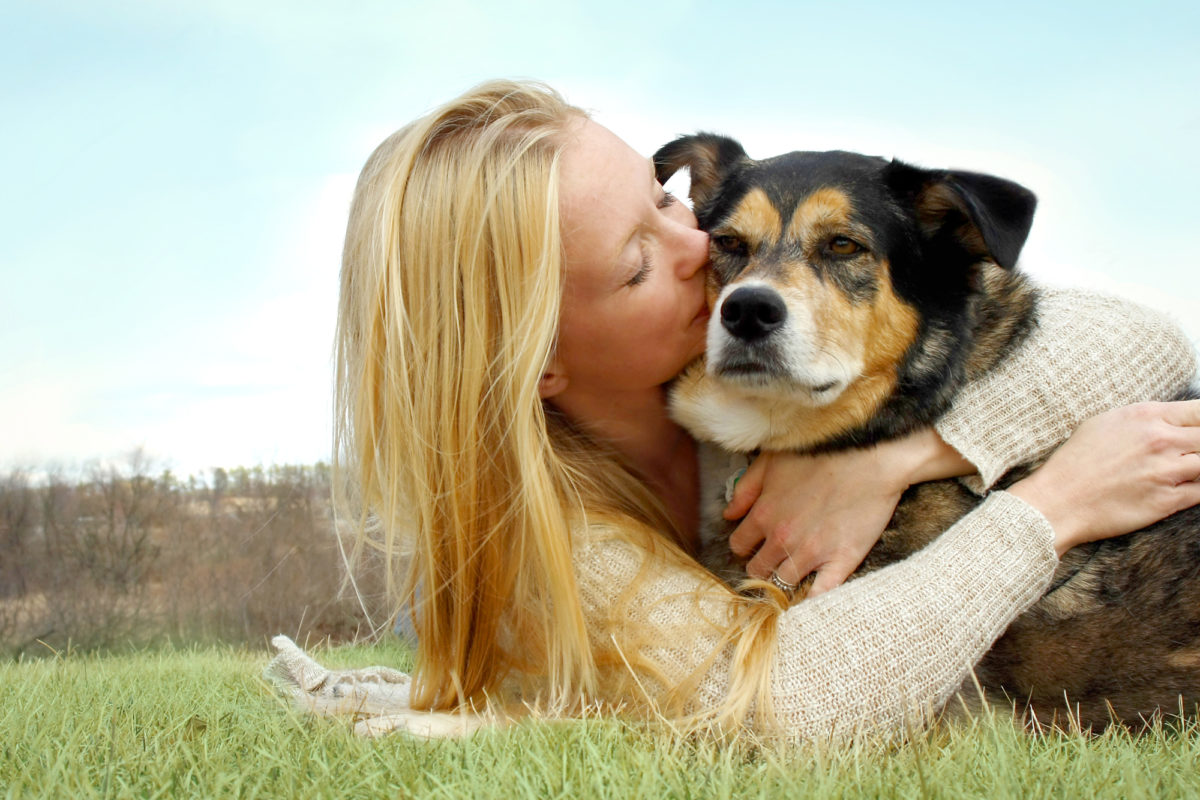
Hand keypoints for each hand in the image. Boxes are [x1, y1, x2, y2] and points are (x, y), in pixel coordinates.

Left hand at [723, 430, 971, 595]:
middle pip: (757, 569)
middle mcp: (782, 538)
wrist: (872, 455)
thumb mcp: (771, 460)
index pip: (739, 545)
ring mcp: (811, 553)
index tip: (756, 543)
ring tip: (793, 574)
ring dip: (784, 580)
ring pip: (783, 584)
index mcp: (763, 514)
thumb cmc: (821, 451)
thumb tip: (729, 514)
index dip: (746, 545)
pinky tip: (809, 596)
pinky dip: (811, 600)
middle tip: (774, 559)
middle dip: (762, 565)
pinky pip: (820, 594)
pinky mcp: (841, 561)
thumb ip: (745, 489)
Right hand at [1010, 400, 1199, 554]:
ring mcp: (1166, 472)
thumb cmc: (1074, 462)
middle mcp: (1160, 441)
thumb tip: (1167, 420)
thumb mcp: (1103, 423)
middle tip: (1186, 453)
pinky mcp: (1168, 501)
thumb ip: (1143, 419)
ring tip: (1178, 471)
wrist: (1057, 502)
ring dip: (1197, 467)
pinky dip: (1197, 488)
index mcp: (1145, 416)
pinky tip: (1182, 487)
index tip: (1196, 430)